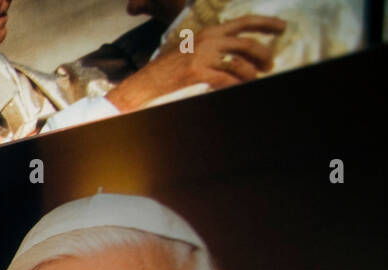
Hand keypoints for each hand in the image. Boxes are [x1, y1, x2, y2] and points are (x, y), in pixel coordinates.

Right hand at [107, 15, 286, 111]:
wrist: (147, 81)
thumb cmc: (169, 68)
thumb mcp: (193, 48)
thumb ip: (215, 46)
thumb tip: (238, 53)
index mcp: (209, 31)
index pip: (244, 22)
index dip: (266, 24)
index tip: (282, 28)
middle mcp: (209, 39)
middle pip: (248, 44)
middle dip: (264, 55)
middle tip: (270, 65)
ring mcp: (203, 56)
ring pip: (240, 64)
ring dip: (252, 75)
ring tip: (255, 80)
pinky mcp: (197, 72)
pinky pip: (226, 80)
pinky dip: (235, 85)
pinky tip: (237, 88)